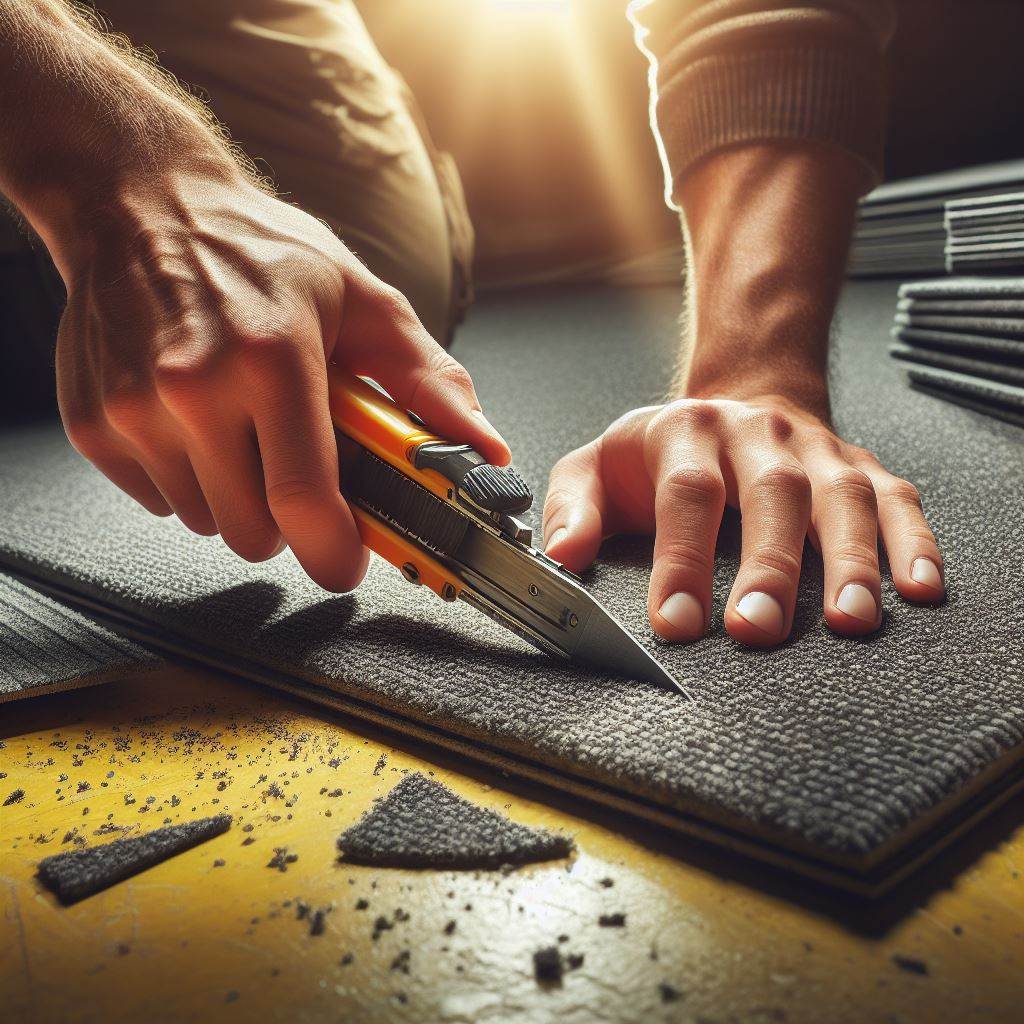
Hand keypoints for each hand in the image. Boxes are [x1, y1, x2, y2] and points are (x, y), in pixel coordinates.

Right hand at [53, 168, 508, 591]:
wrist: (140, 204)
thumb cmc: (260, 249)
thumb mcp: (362, 300)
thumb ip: (429, 381)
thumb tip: (484, 447)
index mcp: (273, 359)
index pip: (302, 500)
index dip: (332, 551)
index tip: (345, 561)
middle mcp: (195, 389)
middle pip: (254, 530)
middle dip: (287, 518)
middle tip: (296, 468)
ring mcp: (135, 409)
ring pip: (206, 521)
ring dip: (236, 496)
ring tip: (243, 429)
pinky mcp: (94, 423)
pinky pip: (157, 500)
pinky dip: (186, 479)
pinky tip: (195, 423)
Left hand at [543, 395, 943, 646]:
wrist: (737, 400)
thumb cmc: (662, 452)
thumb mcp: (598, 466)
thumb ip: (571, 507)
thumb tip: (562, 556)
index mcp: (686, 433)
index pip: (686, 493)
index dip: (681, 557)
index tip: (676, 621)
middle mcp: (757, 435)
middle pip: (771, 494)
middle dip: (768, 567)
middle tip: (758, 631)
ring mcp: (816, 450)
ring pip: (843, 497)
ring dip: (851, 560)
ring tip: (851, 621)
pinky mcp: (862, 467)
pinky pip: (898, 500)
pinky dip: (914, 543)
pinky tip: (919, 590)